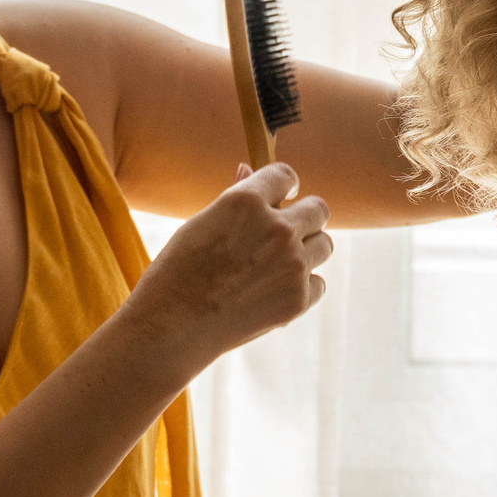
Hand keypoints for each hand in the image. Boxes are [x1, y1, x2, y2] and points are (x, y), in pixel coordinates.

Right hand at [131, 163, 332, 361]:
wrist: (172, 327)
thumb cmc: (178, 271)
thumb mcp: (201, 224)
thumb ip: (235, 197)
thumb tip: (248, 168)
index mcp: (246, 201)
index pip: (285, 175)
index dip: (285, 185)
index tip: (284, 195)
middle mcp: (277, 228)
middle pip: (319, 209)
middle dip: (305, 217)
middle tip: (285, 233)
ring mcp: (292, 264)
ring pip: (324, 245)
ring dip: (307, 251)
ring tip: (275, 266)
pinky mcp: (299, 298)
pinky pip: (318, 283)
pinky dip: (301, 288)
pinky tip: (271, 293)